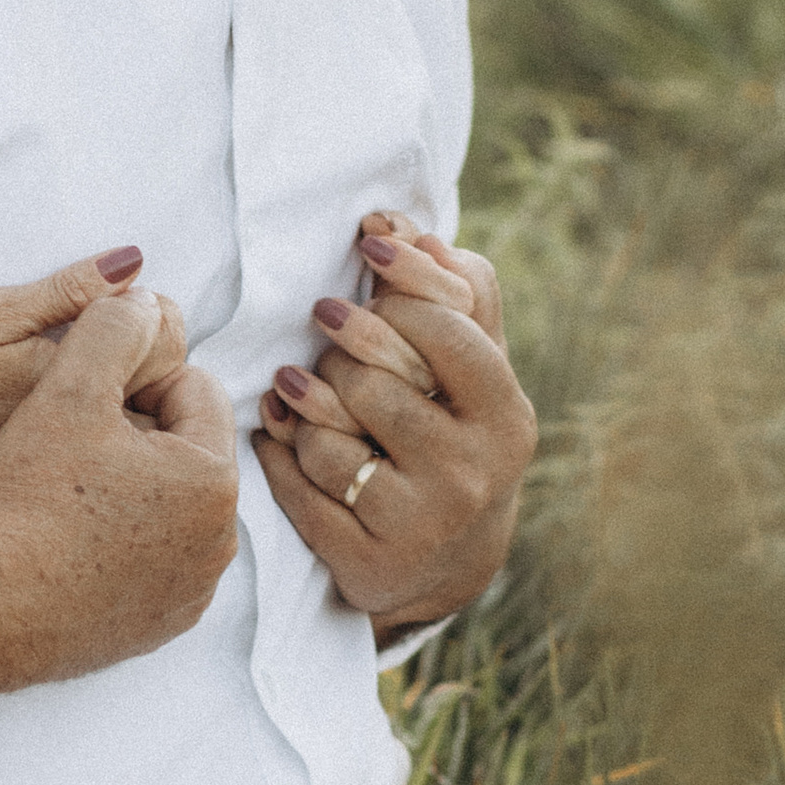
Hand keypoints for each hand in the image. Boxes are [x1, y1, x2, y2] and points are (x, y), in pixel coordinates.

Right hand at [0, 288, 240, 676]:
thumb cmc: (26, 494)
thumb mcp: (68, 386)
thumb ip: (114, 326)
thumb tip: (145, 300)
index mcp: (214, 480)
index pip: (193, 388)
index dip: (133, 377)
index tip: (81, 397)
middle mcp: (218, 546)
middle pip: (183, 450)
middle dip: (137, 433)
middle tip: (67, 439)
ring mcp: (188, 595)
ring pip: (166, 506)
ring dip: (128, 487)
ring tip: (61, 487)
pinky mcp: (154, 630)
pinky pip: (147, 560)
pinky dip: (116, 542)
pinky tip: (64, 536)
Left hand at [254, 219, 534, 634]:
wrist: (449, 555)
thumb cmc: (454, 426)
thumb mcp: (475, 363)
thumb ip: (453, 287)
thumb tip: (395, 222)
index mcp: (506, 413)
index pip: (445, 329)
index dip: (397, 287)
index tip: (366, 252)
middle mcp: (475, 472)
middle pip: (373, 380)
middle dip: (341, 348)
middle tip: (329, 329)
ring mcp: (424, 523)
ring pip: (328, 433)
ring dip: (304, 401)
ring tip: (302, 387)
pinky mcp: (371, 562)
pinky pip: (297, 485)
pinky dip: (278, 451)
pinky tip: (278, 432)